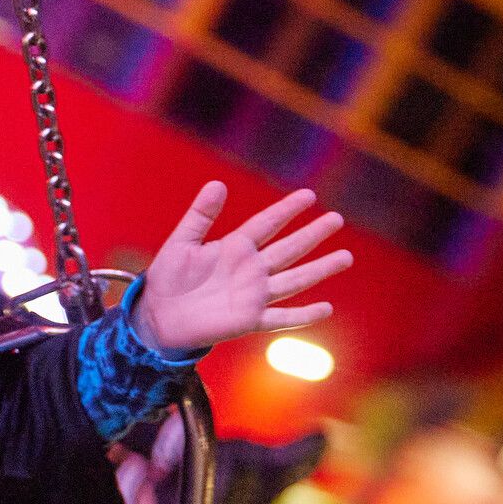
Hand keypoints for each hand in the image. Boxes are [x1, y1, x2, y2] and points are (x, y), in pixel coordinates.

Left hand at [133, 182, 350, 353]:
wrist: (157, 315)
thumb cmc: (167, 278)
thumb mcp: (182, 241)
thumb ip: (200, 215)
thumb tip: (217, 183)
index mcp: (235, 247)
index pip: (267, 224)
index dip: (286, 210)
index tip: (309, 195)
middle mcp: (250, 269)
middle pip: (289, 249)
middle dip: (313, 234)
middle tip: (337, 219)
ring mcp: (253, 295)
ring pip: (294, 280)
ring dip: (320, 269)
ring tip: (345, 257)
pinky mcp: (249, 319)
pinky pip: (281, 317)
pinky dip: (303, 315)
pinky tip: (326, 308)